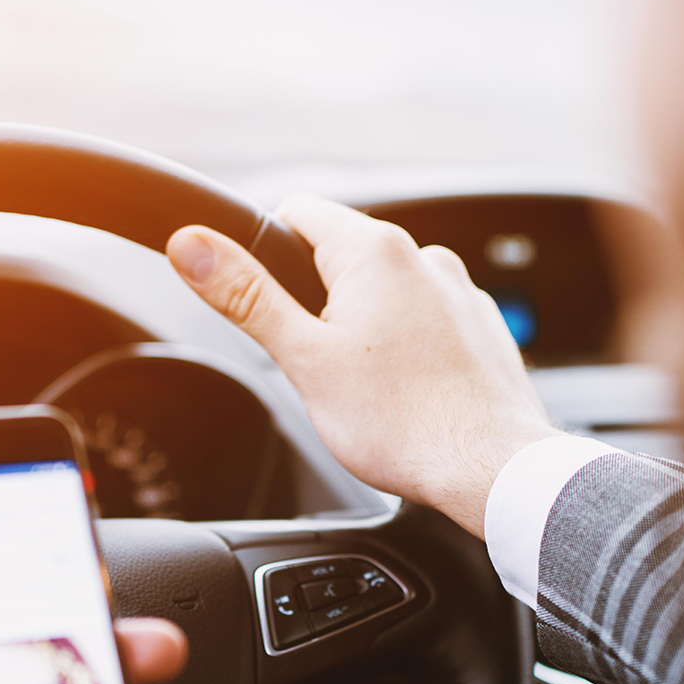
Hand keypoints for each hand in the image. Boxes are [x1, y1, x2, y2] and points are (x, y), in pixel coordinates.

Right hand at [168, 195, 560, 537]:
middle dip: (317, 303)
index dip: (264, 254)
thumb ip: (246, 297)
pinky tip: (406, 394)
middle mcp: (424, 257)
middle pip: (341, 256)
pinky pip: (426, 321)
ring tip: (368, 389)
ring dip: (364, 327)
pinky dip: (408, 348)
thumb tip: (192, 247)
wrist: (491, 470)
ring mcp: (459, 291)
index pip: (295, 212)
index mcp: (374, 250)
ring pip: (386, 293)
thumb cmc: (405, 425)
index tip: (262, 301)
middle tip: (317, 365)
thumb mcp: (303, 360)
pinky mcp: (480, 327)